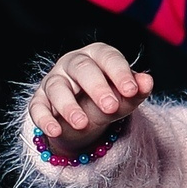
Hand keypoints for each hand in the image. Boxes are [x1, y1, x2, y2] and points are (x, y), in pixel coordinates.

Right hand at [29, 41, 153, 153]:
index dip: (120, 73)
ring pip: (57, 88)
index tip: (131, 91)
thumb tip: (147, 81)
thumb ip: (136, 90)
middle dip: (96, 87)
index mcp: (97, 55)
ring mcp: (53, 81)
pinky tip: (55, 132)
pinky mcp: (40, 101)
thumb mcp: (123, 96)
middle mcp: (72, 64)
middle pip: (82, 69)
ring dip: (69, 106)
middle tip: (110, 106)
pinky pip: (38, 108)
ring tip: (82, 124)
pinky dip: (45, 120)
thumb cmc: (106, 97)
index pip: (108, 57)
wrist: (84, 117)